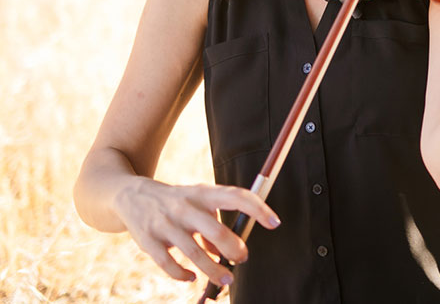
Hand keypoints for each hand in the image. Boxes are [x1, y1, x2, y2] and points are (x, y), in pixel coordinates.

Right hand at [110, 177, 279, 285]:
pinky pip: (168, 263)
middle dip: (233, 249)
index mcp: (203, 193)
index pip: (236, 197)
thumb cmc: (178, 203)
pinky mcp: (148, 240)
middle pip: (216, 230)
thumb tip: (226, 252)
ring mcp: (165, 223)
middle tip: (242, 259)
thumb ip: (213, 225)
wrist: (132, 196)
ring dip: (213, 269)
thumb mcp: (198, 203)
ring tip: (225, 279)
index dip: (258, 208)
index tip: (275, 223)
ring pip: (194, 252)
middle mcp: (185, 207)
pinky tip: (191, 278)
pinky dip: (182, 274)